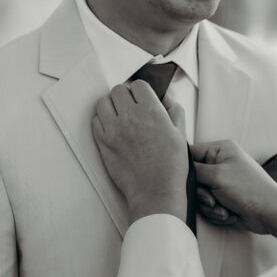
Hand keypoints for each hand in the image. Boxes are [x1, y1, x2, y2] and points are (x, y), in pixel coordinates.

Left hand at [92, 81, 188, 223]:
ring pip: (103, 103)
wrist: (155, 191)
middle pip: (118, 90)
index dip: (141, 91)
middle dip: (125, 96)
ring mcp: (114, 129)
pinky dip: (102, 121)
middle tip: (130, 107)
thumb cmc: (171, 166)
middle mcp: (131, 116)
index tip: (142, 99)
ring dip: (111, 106)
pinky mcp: (103, 142)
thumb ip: (174, 109)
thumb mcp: (180, 133)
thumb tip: (166, 94)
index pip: (138, 85)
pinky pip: (95, 121)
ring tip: (119, 116)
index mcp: (152, 111)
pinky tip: (112, 129)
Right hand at [191, 140, 276, 234]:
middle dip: (202, 195)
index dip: (185, 169)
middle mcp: (220, 163)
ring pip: (200, 196)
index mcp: (220, 149)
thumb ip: (194, 170)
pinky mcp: (224, 198)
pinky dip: (217, 213)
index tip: (188, 182)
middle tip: (213, 200)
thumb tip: (178, 166)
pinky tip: (230, 214)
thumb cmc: (247, 189)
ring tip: (225, 210)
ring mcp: (222, 182)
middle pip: (193, 179)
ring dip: (210, 207)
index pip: (190, 154)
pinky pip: (208, 207)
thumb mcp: (217, 175)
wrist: (269, 213)